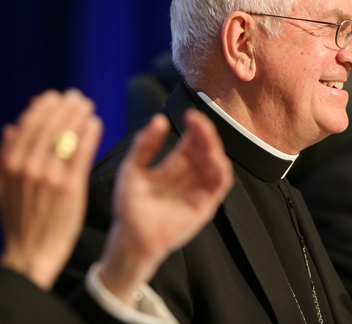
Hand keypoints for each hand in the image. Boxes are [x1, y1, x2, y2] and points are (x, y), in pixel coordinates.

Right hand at [0, 90, 101, 289]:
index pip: (28, 125)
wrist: (30, 254)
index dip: (42, 107)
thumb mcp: (1, 188)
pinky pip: (82, 153)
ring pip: (67, 135)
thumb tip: (10, 127)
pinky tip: (95, 124)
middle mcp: (29, 167)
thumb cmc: (17, 221)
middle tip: (76, 97)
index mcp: (10, 165)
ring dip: (78, 115)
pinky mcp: (70, 188)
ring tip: (87, 106)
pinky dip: (89, 135)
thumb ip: (4, 156)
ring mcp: (50, 177)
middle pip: (50, 125)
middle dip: (64, 106)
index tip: (53, 97)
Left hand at [98, 109, 233, 304]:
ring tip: (206, 138)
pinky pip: (220, 186)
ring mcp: (198, 190)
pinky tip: (215, 160)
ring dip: (214, 149)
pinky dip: (222, 171)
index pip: (192, 141)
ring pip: (216, 164)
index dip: (195, 127)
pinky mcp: (204, 206)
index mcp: (175, 165)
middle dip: (206, 134)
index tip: (190, 115)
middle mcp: (190, 175)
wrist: (130, 236)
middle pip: (206, 149)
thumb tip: (159, 119)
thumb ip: (145, 145)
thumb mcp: (132, 169)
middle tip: (199, 123)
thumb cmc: (129, 206)